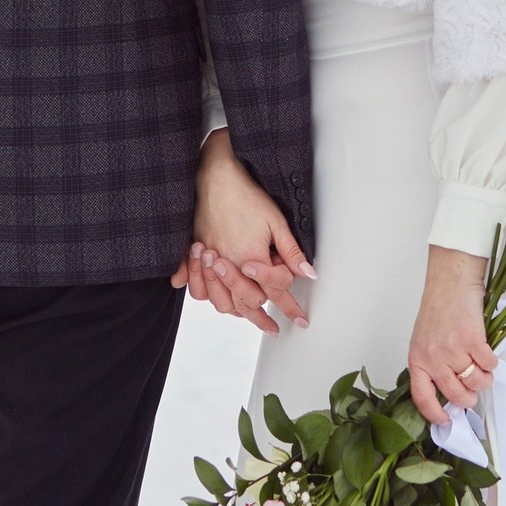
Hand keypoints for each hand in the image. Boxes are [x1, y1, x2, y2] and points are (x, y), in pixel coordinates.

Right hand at [168, 131, 314, 332]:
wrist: (214, 177)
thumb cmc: (245, 195)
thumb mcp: (275, 222)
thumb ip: (290, 251)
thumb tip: (308, 273)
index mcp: (250, 257)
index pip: (275, 292)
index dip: (290, 308)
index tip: (301, 321)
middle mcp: (228, 265)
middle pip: (247, 304)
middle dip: (262, 319)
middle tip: (273, 328)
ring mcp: (210, 262)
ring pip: (222, 301)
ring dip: (238, 312)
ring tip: (251, 318)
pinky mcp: (196, 256)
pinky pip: (200, 289)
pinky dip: (212, 298)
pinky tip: (224, 300)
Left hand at [407, 245, 496, 425]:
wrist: (450, 282)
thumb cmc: (438, 309)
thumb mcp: (424, 341)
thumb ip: (432, 366)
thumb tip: (450, 394)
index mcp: (417, 360)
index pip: (422, 397)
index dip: (435, 414)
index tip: (446, 421)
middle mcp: (433, 358)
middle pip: (457, 396)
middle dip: (470, 397)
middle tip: (473, 387)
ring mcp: (453, 350)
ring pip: (477, 383)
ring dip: (484, 378)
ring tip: (481, 364)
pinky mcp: (473, 341)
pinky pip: (489, 365)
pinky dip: (492, 361)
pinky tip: (486, 349)